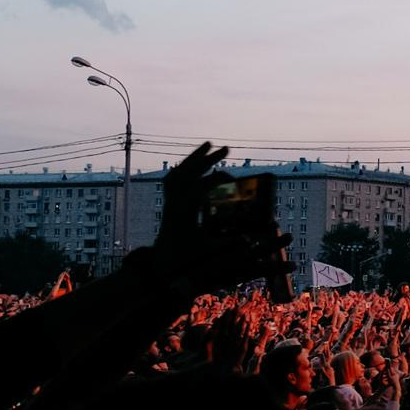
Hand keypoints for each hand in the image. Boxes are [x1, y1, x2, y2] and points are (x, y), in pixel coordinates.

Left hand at [156, 141, 231, 256]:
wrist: (160, 264)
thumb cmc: (184, 258)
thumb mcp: (208, 251)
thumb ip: (227, 245)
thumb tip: (249, 241)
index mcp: (184, 212)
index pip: (200, 186)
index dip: (217, 179)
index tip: (233, 178)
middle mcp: (175, 202)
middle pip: (189, 173)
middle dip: (207, 159)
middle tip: (226, 148)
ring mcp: (171, 201)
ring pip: (179, 172)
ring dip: (194, 158)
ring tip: (209, 145)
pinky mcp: (170, 203)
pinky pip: (174, 179)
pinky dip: (184, 168)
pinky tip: (194, 164)